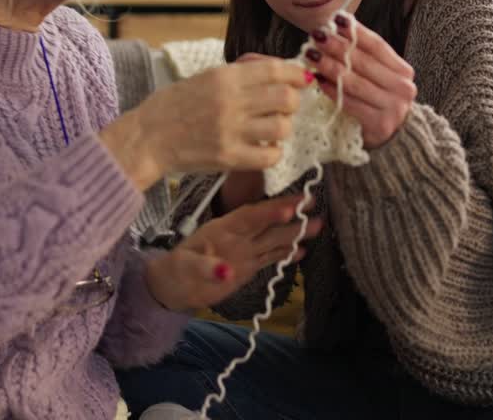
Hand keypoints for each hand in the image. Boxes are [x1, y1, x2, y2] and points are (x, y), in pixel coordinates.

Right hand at [106, 58, 311, 187]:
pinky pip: (270, 155)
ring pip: (282, 127)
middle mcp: (230, 102)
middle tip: (283, 107)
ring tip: (271, 129)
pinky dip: (272, 152)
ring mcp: (231, 131)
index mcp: (224, 77)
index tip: (302, 78)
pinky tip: (262, 148)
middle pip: (286, 98)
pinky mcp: (229, 157)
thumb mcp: (204, 78)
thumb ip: (238, 75)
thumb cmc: (173, 106)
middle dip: (292, 101)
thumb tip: (276, 72)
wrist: (147, 138)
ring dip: (282, 128)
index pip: (274, 70)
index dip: (295, 73)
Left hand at [145, 194, 322, 310]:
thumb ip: (205, 268)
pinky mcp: (248, 265)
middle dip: (289, 214)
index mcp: (222, 229)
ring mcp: (244, 250)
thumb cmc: (175, 272)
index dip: (269, 211)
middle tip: (313, 204)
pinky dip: (286, 253)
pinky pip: (270, 256)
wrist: (174, 288)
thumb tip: (226, 271)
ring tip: (318, 225)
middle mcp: (237, 236)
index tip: (291, 206)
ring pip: (273, 238)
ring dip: (294, 232)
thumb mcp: (184, 268)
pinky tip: (303, 251)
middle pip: (266, 223)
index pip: (249, 216)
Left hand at [303, 14, 416, 148]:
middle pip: (364, 62)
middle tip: (317, 35)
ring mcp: (392, 108)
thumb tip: (335, 28)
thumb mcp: (377, 77)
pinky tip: (317, 80)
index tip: (337, 18)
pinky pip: (349, 102)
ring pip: (354, 82)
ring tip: (311, 55)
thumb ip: (362, 56)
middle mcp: (402, 88)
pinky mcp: (379, 124)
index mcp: (403, 72)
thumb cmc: (378, 102)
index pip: (377, 46)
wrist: (393, 140)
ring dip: (329, 66)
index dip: (356, 31)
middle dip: (337, 46)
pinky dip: (331, 90)